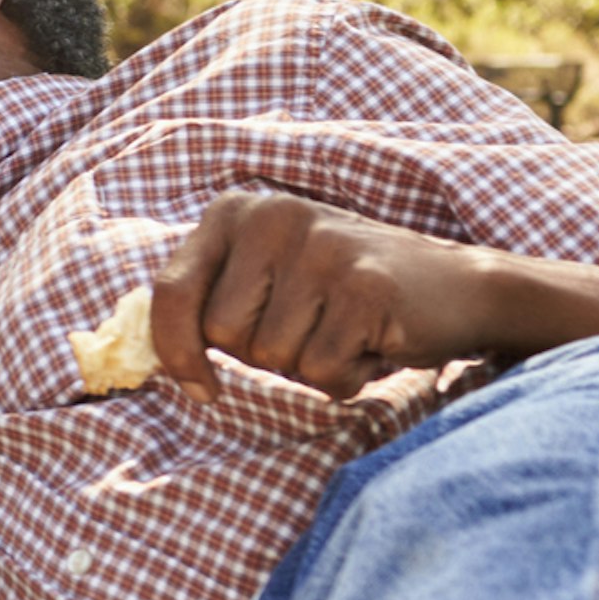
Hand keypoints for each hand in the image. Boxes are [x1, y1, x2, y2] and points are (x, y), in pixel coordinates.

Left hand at [148, 192, 506, 402]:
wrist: (461, 287)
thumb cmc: (347, 294)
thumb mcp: (270, 276)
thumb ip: (210, 298)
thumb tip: (137, 356)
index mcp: (236, 212)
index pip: (169, 292)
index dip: (176, 352)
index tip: (199, 387)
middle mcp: (273, 217)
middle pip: (225, 334)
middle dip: (266, 355)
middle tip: (315, 330)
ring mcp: (322, 248)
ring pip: (274, 357)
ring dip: (311, 366)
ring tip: (347, 331)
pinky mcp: (365, 287)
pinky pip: (322, 372)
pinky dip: (348, 378)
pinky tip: (375, 342)